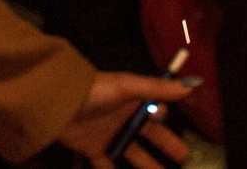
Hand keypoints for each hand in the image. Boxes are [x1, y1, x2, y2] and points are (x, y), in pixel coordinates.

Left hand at [57, 71, 192, 168]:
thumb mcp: (127, 87)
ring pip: (133, 153)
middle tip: (185, 158)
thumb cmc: (93, 90)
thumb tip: (191, 85)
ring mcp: (108, 134)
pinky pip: (107, 165)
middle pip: (150, 135)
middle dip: (167, 145)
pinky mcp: (93, 149)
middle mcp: (122, 118)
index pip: (155, 110)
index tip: (190, 125)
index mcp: (132, 100)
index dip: (168, 117)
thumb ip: (157, 89)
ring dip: (148, 165)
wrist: (56, 103)